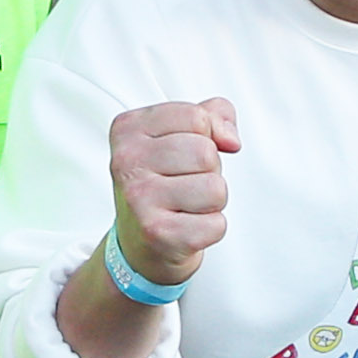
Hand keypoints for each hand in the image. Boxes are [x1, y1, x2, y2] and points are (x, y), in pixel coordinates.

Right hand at [108, 98, 237, 289]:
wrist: (138, 242)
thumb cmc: (163, 183)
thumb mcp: (179, 135)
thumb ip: (212, 115)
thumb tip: (230, 139)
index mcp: (128, 129)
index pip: (195, 117)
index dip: (207, 136)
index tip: (188, 153)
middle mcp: (127, 162)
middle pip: (206, 153)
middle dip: (209, 171)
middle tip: (185, 184)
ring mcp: (139, 198)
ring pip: (215, 188)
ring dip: (212, 201)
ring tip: (186, 205)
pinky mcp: (157, 233)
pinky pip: (216, 224)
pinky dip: (210, 228)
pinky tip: (186, 226)